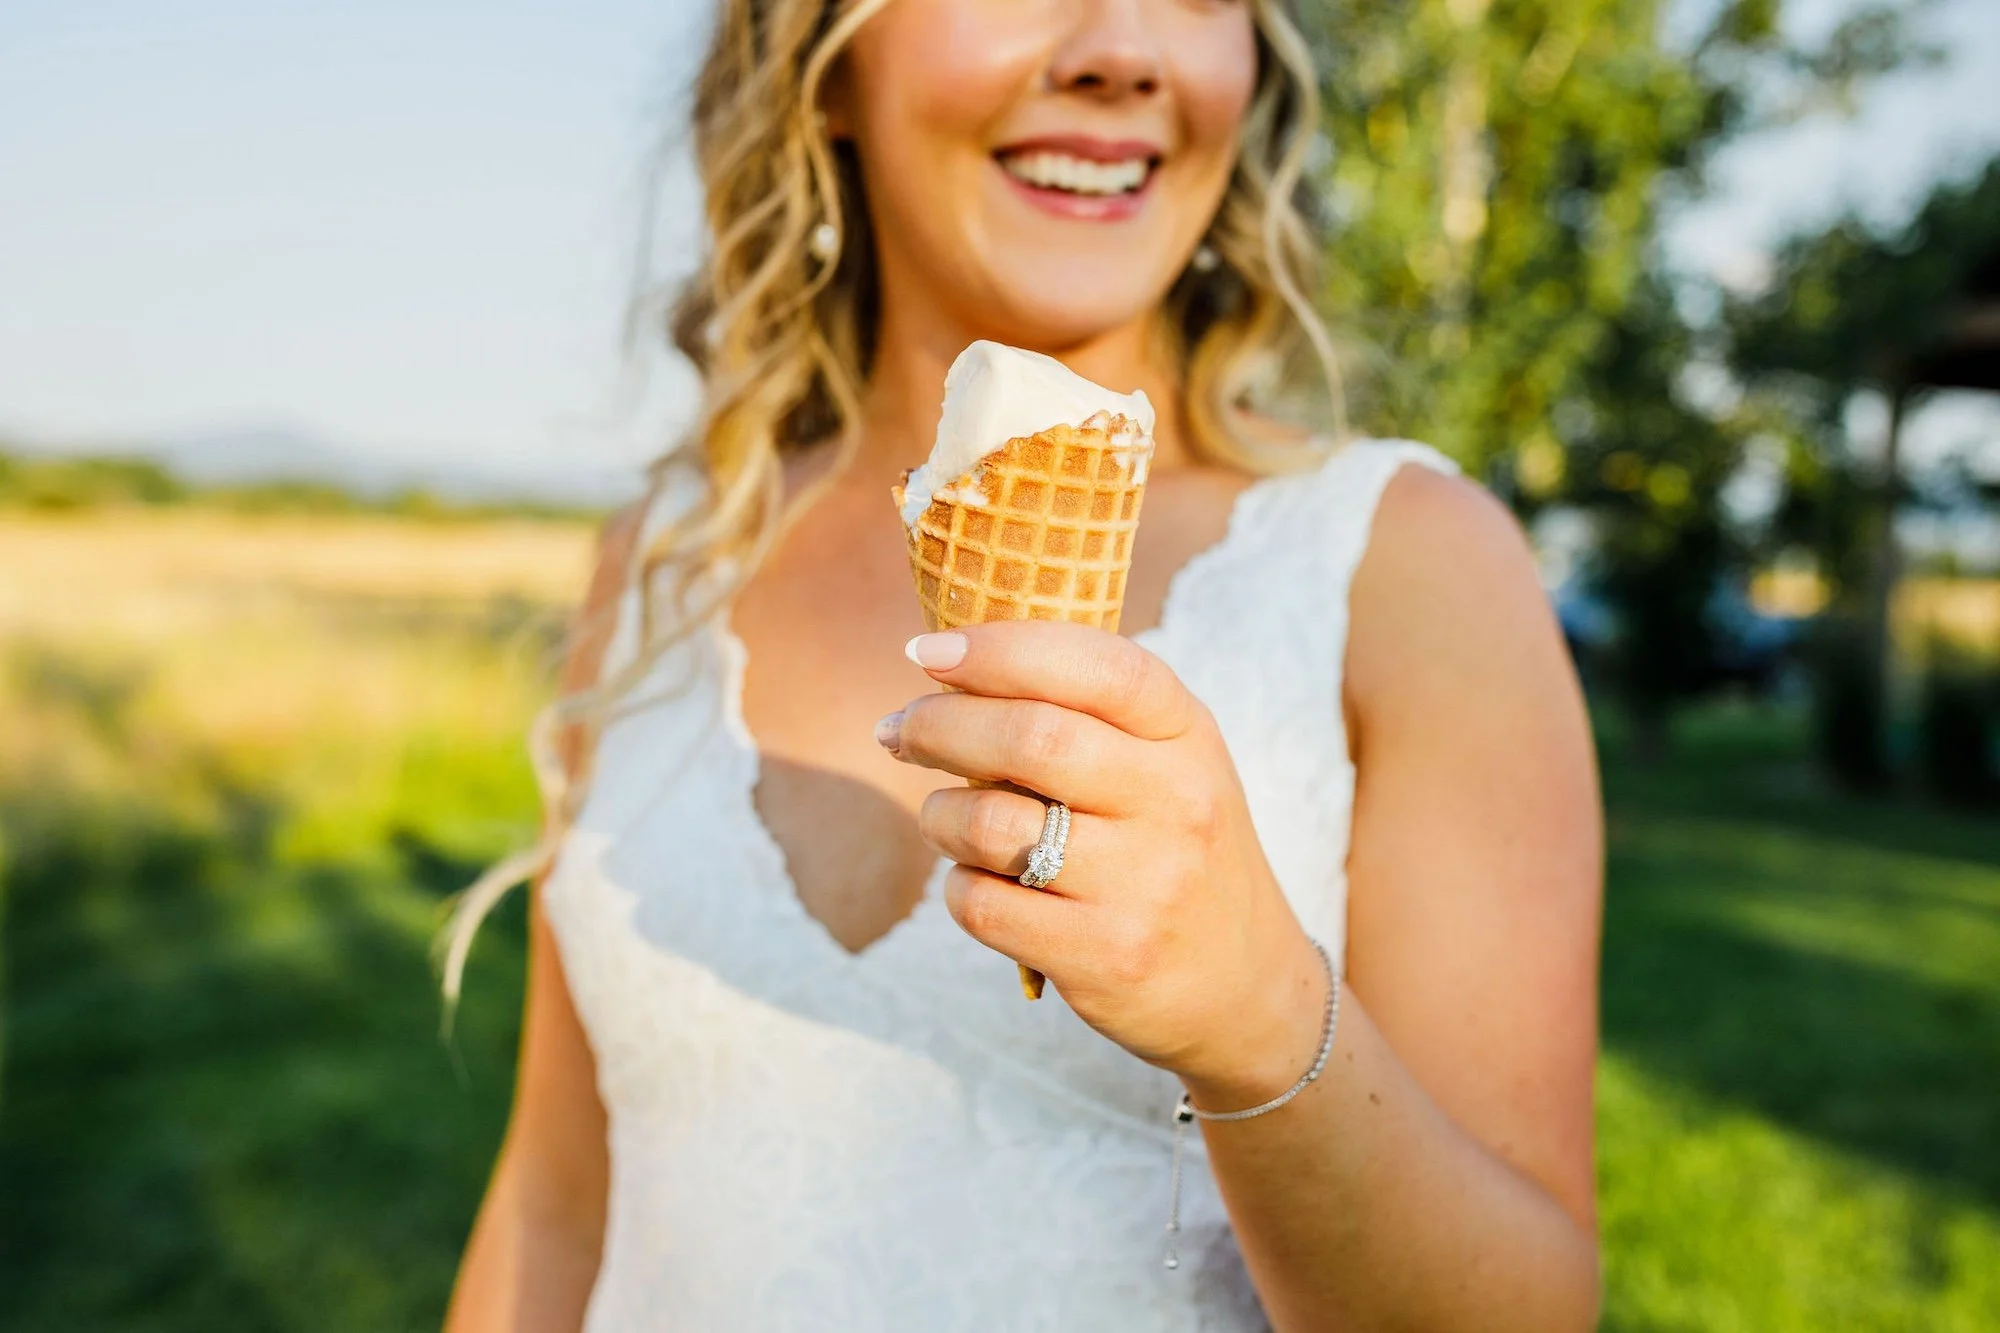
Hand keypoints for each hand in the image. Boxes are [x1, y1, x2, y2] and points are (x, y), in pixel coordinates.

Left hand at [875, 620, 1329, 1106]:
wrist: (1248, 988)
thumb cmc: (1176, 851)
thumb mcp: (1166, 764)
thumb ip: (1082, 712)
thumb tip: (945, 667)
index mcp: (1188, 734)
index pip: (1096, 665)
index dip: (1000, 648)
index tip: (928, 649)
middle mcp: (1176, 801)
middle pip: (1030, 737)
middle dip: (939, 725)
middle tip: (900, 731)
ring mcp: (1146, 883)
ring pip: (992, 823)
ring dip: (940, 814)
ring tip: (943, 818)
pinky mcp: (1107, 956)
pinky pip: (984, 905)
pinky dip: (958, 886)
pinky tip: (974, 882)